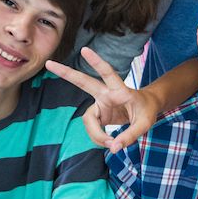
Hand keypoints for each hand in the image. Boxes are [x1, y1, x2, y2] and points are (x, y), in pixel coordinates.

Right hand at [45, 47, 160, 152]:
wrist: (146, 107)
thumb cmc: (147, 111)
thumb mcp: (145, 124)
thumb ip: (130, 135)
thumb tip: (113, 148)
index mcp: (121, 90)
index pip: (108, 74)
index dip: (96, 62)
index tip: (85, 50)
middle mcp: (107, 94)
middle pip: (83, 82)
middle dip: (66, 73)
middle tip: (49, 63)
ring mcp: (100, 103)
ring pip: (87, 119)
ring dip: (95, 135)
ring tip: (110, 145)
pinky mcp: (98, 113)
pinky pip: (92, 127)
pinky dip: (98, 138)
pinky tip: (108, 143)